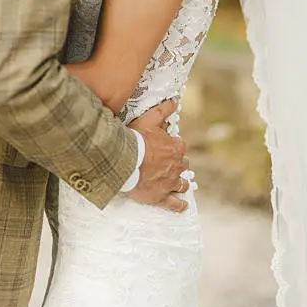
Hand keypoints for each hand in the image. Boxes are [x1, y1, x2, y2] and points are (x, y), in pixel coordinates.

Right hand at [127, 99, 189, 213]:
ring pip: (181, 183)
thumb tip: (174, 100)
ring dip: (181, 183)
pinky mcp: (161, 197)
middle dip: (177, 164)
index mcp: (176, 148)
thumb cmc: (136, 140)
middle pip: (182, 165)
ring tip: (179, 184)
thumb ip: (163, 110)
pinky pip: (174, 203)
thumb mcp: (149, 119)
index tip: (166, 147)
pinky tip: (183, 206)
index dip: (173, 146)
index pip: (180, 146)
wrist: (124, 162)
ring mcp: (170, 182)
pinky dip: (179, 205)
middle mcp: (177, 166)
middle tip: (168, 165)